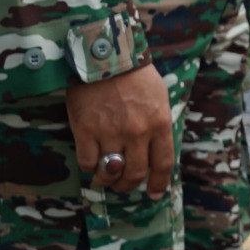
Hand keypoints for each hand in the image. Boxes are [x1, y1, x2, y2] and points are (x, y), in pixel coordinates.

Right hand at [65, 63, 174, 197]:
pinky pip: (88, 163)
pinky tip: (92, 161)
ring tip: (105, 178)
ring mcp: (111, 132)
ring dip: (108, 181)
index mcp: (159, 123)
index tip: (155, 193)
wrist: (105, 56)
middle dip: (129, 185)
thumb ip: (158, 124)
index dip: (159, 183)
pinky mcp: (86, 130)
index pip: (162, 164)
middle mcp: (137, 132)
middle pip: (135, 174)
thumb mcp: (159, 97)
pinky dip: (90, 167)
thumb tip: (155, 151)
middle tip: (123, 185)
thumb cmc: (134, 75)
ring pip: (110, 172)